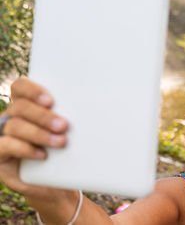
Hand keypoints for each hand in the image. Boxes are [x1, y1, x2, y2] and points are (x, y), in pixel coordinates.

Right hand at [0, 77, 67, 195]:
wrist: (53, 182)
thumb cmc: (63, 153)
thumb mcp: (69, 135)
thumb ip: (72, 122)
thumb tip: (92, 112)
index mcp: (27, 105)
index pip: (20, 87)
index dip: (32, 90)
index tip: (50, 100)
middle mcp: (12, 117)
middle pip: (21, 107)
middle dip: (44, 116)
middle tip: (64, 126)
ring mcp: (4, 134)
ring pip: (15, 125)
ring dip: (39, 133)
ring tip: (60, 142)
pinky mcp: (0, 154)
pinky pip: (5, 145)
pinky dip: (25, 149)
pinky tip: (41, 155)